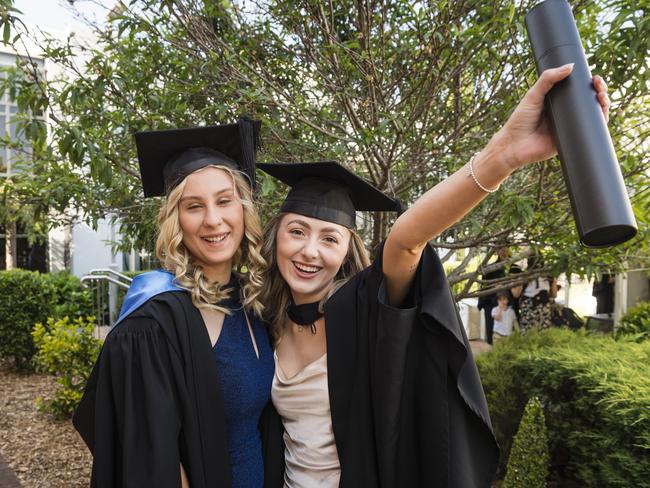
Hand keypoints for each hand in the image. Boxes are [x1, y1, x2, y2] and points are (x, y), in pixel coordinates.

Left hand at [491, 64, 609, 170]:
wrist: (513, 145)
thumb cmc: (519, 121)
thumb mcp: (533, 95)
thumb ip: (548, 79)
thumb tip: (570, 66)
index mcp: (558, 102)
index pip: (580, 91)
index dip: (590, 84)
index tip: (594, 78)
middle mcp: (566, 114)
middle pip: (590, 102)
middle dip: (601, 92)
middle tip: (598, 86)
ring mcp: (570, 127)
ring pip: (594, 116)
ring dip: (604, 105)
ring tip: (602, 97)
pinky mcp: (571, 140)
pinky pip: (589, 133)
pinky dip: (599, 124)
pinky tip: (602, 115)